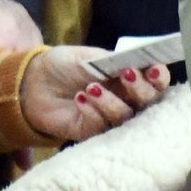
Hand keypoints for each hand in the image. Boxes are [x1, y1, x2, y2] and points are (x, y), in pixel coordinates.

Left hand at [21, 46, 169, 143]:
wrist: (32, 82)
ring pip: (125, 117)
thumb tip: (139, 63)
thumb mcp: (89, 57)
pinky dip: (94, 112)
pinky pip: (102, 128)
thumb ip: (114, 62)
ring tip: (92, 87)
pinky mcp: (92, 133)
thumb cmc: (64, 65)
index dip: (159, 77)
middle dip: (140, 89)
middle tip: (126, 75)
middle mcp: (124, 99)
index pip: (155, 81)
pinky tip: (81, 99)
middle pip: (147, 103)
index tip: (155, 69)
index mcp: (128, 78)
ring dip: (112, 101)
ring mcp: (109, 118)